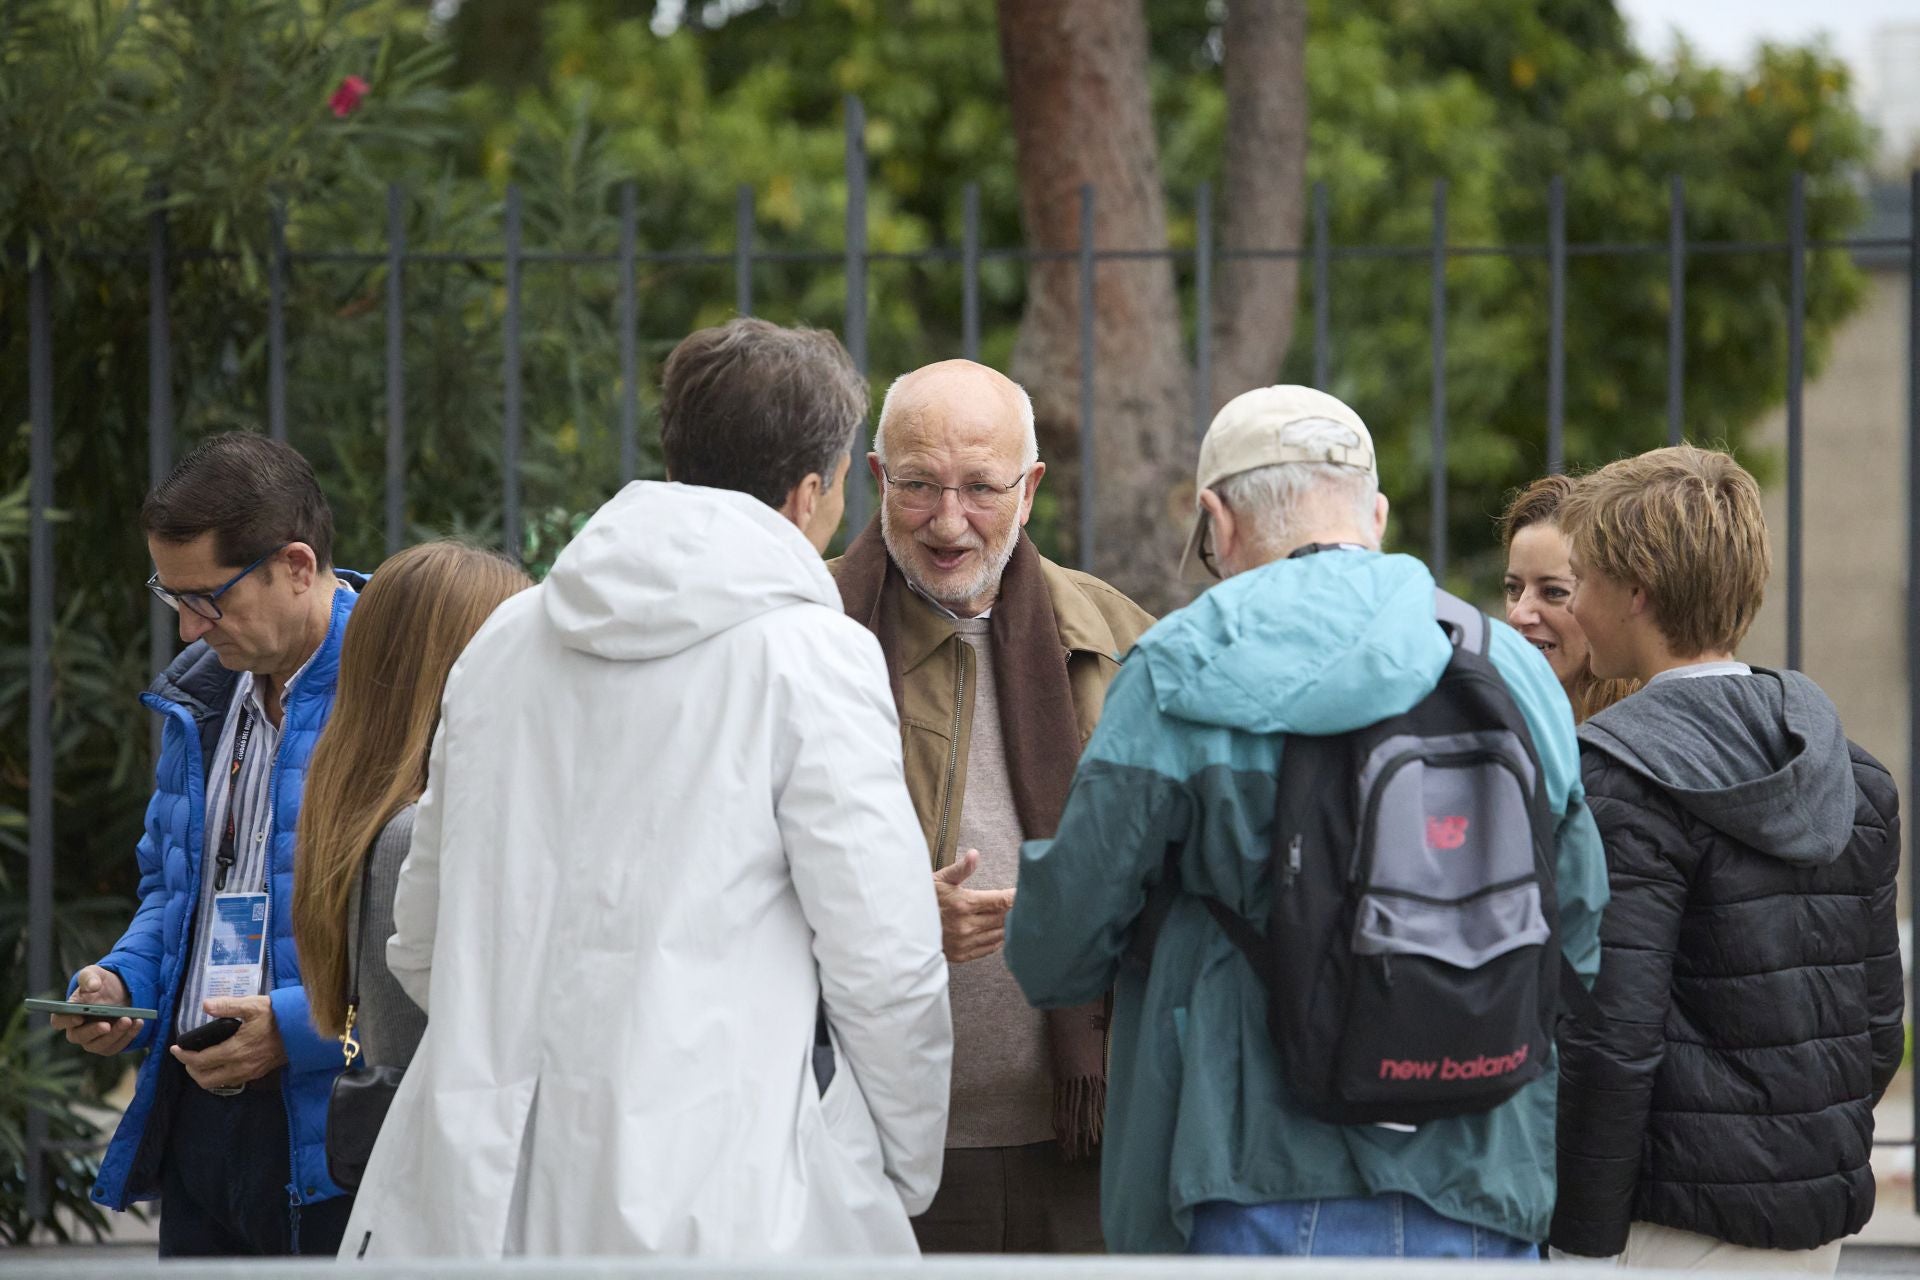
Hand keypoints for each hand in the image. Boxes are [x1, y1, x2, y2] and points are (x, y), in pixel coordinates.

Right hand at [51, 966, 143, 1055]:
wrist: (119, 992)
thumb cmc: (100, 984)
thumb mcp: (94, 974)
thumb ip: (89, 977)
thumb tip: (93, 986)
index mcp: (68, 1013)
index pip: (59, 1021)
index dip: (66, 1021)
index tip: (78, 1017)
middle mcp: (77, 1030)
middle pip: (78, 1037)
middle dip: (93, 1031)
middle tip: (107, 1024)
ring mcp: (93, 1040)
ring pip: (99, 1045)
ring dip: (114, 1034)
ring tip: (128, 1020)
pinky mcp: (109, 1045)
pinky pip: (117, 1046)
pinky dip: (128, 1036)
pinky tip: (138, 1022)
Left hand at [171, 995, 286, 1090]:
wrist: (301, 1031)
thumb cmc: (276, 1016)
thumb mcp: (252, 1005)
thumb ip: (227, 1006)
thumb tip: (205, 1005)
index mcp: (234, 1050)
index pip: (200, 1061)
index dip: (183, 1056)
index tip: (175, 1048)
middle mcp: (239, 1066)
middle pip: (204, 1079)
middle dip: (190, 1070)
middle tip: (186, 1056)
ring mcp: (248, 1073)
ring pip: (217, 1083)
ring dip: (204, 1075)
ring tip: (201, 1061)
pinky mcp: (256, 1074)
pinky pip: (230, 1081)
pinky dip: (218, 1076)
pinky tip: (220, 1063)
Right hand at [933, 849, 1015, 964]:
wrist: (904, 925)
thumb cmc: (925, 898)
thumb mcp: (940, 879)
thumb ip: (961, 869)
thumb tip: (975, 854)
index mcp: (964, 904)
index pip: (1002, 901)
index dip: (1017, 896)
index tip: (1026, 892)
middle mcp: (966, 926)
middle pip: (1004, 918)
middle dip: (1016, 910)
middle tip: (1026, 903)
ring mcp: (964, 942)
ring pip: (999, 934)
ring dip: (1009, 926)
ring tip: (1017, 917)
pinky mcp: (961, 955)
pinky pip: (988, 948)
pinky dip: (998, 939)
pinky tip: (1000, 931)